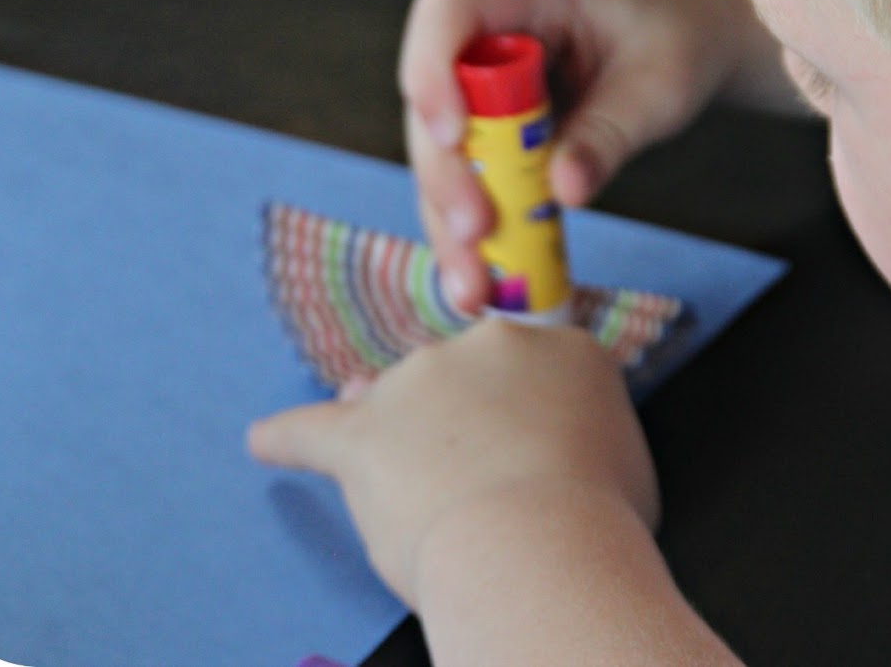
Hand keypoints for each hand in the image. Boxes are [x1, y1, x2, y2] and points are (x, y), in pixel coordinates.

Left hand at [246, 319, 657, 607]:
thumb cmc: (597, 520)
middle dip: (457, 423)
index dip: (528, 413)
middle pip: (461, 375)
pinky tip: (265, 442)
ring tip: (410, 493)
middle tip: (480, 482)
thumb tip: (565, 450)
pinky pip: (310, 429)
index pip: (534, 364)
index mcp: (559, 347)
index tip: (530, 448)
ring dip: (397, 441)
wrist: (541, 546)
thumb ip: (586, 434)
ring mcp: (421, 381)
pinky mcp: (363, 431)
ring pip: (393, 401)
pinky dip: (285, 439)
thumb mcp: (626, 458)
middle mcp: (488, 344)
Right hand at [399, 0, 749, 310]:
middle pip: (432, 100)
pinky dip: (480, 231)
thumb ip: (611, 131)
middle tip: (475, 233)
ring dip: (452, 221)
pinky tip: (488, 286)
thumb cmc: (680, 36)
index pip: (447, 14)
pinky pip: (472, 179)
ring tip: (476, 290)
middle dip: (446, 174)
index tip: (451, 134)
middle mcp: (486, 32)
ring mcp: (482, 82)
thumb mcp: (659, 83)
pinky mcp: (493, 128)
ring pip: (443, 154)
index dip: (434, 71)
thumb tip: (564, 191)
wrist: (696, 31)